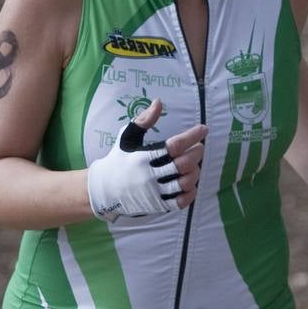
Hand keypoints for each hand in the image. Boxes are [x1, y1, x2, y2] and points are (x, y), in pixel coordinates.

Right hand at [86, 99, 206, 220]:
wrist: (104, 190)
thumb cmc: (119, 160)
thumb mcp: (126, 137)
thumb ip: (143, 120)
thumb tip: (159, 102)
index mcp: (143, 157)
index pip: (175, 145)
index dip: (192, 136)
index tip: (203, 129)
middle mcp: (150, 176)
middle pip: (184, 164)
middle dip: (197, 153)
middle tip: (199, 147)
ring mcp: (155, 192)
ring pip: (186, 182)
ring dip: (196, 171)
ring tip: (194, 164)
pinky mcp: (158, 205)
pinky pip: (182, 201)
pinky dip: (191, 191)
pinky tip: (190, 182)